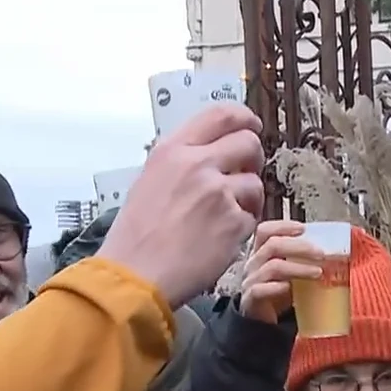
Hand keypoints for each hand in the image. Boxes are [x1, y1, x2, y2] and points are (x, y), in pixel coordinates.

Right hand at [98, 103, 266, 307]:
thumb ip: (180, 163)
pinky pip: (251, 217)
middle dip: (253, 158)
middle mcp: (197, 165)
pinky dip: (241, 228)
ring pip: (254, 183)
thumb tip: (207, 155)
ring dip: (247, 199)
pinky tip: (219, 239)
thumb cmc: (135, 237)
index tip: (251, 126)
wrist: (136, 275)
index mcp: (172, 151)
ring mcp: (218, 194)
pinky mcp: (234, 223)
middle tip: (245, 173)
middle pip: (249, 142)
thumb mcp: (148, 182)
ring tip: (225, 218)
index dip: (244, 118)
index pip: (220, 115)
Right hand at [238, 219, 317, 322]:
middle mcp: (254, 263)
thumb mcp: (291, 273)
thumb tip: (332, 252)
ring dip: (298, 268)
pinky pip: (260, 290)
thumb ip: (302, 261)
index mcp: (261, 252)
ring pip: (272, 267)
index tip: (303, 228)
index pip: (265, 230)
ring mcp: (251, 281)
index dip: (283, 226)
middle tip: (321, 253)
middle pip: (272, 245)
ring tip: (318, 272)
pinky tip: (290, 289)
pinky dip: (277, 288)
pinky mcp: (251, 299)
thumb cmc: (279, 293)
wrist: (261, 322)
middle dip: (299, 246)